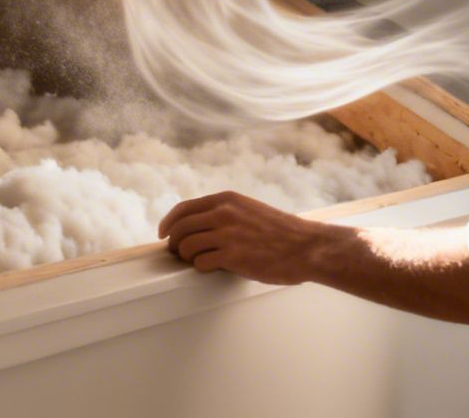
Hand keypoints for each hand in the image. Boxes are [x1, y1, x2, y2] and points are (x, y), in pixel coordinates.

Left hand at [158, 191, 334, 284]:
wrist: (305, 247)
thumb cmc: (281, 232)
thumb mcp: (249, 210)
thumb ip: (225, 213)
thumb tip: (198, 226)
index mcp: (227, 199)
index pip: (184, 209)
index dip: (168, 222)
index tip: (163, 233)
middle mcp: (223, 213)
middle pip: (180, 228)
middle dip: (173, 242)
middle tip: (176, 253)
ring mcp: (227, 234)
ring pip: (186, 246)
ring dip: (186, 257)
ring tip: (195, 262)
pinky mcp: (232, 256)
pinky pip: (201, 262)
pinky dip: (201, 267)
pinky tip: (211, 268)